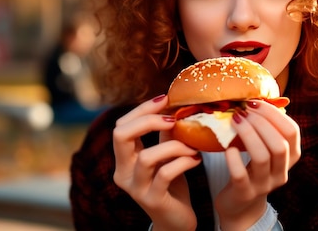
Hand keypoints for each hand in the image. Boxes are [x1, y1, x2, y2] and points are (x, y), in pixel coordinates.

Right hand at [112, 95, 201, 230]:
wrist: (177, 222)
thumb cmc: (171, 184)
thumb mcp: (166, 154)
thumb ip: (165, 133)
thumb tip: (174, 102)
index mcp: (123, 159)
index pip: (121, 126)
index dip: (142, 109)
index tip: (166, 98)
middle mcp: (123, 173)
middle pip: (120, 135)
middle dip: (148, 120)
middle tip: (173, 119)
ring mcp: (136, 188)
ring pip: (147, 156)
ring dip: (174, 145)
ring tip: (193, 146)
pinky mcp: (153, 200)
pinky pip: (166, 174)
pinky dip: (184, 162)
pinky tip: (196, 159)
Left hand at [215, 100, 300, 230]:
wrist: (241, 205)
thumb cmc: (253, 169)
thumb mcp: (265, 149)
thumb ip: (267, 129)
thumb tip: (257, 97)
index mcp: (290, 157)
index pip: (292, 132)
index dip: (274, 114)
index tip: (256, 103)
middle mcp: (281, 172)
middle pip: (279, 144)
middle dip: (261, 122)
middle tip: (243, 111)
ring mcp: (264, 184)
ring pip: (262, 157)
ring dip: (248, 135)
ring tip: (235, 120)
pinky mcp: (245, 193)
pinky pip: (241, 175)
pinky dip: (233, 159)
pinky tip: (227, 148)